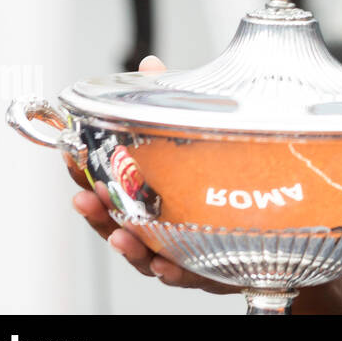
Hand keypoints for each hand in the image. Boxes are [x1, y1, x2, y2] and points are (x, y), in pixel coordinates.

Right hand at [70, 55, 237, 294]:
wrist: (273, 225)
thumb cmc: (220, 181)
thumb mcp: (195, 139)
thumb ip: (171, 105)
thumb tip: (151, 65)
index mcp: (146, 195)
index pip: (104, 184)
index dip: (81, 173)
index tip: (68, 156)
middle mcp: (155, 226)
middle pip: (114, 224)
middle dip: (97, 213)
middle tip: (86, 198)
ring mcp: (175, 251)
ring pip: (142, 254)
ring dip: (128, 246)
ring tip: (121, 234)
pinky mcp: (204, 271)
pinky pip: (185, 275)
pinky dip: (173, 271)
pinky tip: (168, 264)